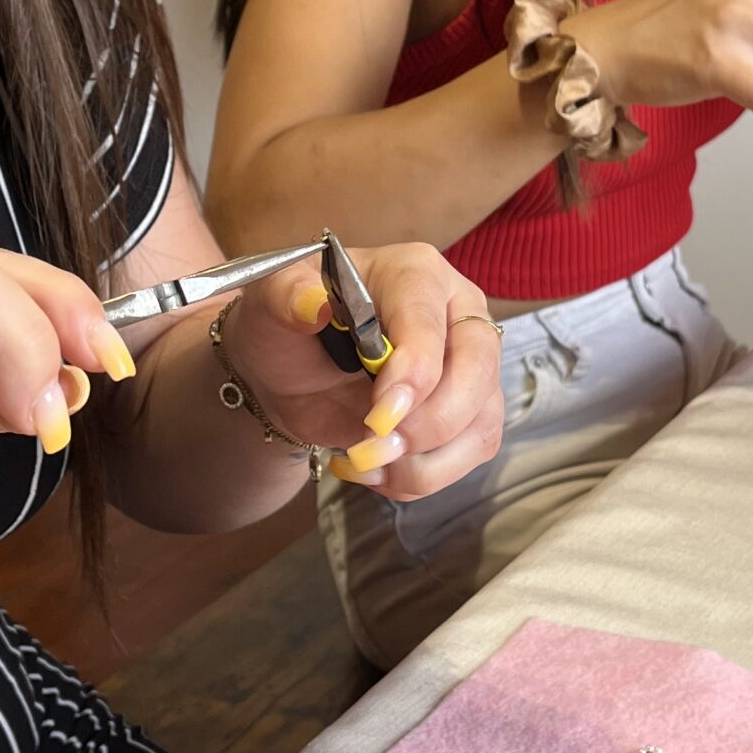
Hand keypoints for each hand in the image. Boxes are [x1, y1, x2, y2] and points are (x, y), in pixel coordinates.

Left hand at [214, 243, 503, 499]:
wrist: (291, 375)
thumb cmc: (289, 327)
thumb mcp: (271, 304)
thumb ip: (284, 297)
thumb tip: (312, 304)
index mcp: (416, 275)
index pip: (432, 325)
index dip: (415, 374)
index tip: (378, 415)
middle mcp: (457, 314)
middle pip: (477, 373)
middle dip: (430, 422)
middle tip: (373, 444)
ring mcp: (471, 365)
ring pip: (481, 421)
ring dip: (425, 460)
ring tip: (365, 460)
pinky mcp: (470, 411)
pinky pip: (471, 453)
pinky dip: (423, 477)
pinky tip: (378, 471)